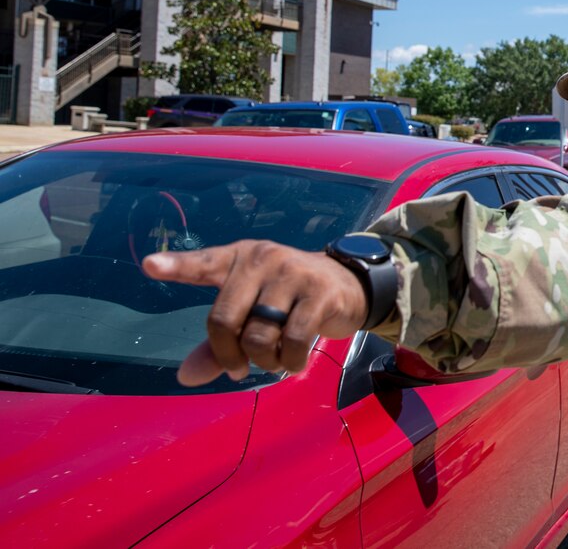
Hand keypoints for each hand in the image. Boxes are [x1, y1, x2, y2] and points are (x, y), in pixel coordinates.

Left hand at [143, 240, 367, 386]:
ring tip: (274, 361)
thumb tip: (186, 377)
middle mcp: (263, 259)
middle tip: (240, 368)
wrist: (348, 285)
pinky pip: (292, 342)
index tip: (148, 265)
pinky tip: (294, 362)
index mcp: (239, 259)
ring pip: (258, 336)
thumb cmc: (288, 300)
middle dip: (229, 355)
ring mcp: (293, 273)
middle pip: (224, 319)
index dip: (176, 266)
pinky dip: (290, 363)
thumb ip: (218, 344)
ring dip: (263, 362)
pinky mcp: (319, 293)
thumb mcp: (253, 312)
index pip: (203, 263)